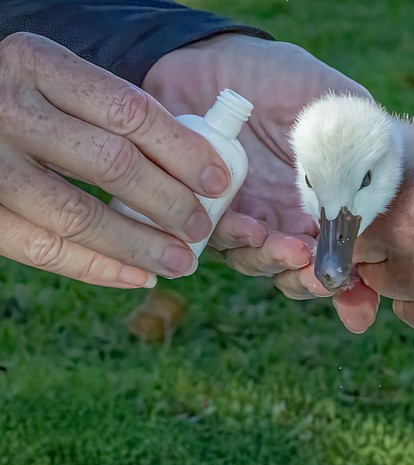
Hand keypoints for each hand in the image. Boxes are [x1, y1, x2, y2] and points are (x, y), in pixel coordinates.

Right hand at [0, 33, 229, 286]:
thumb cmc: (21, 101)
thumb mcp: (55, 82)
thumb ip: (110, 112)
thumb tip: (195, 164)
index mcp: (37, 64)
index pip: (129, 111)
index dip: (182, 151)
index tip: (218, 181)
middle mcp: (8, 108)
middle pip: (110, 164)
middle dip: (169, 202)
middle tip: (200, 227)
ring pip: (77, 216)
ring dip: (139, 246)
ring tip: (180, 262)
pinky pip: (41, 249)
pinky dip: (96, 269)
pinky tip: (136, 277)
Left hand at [143, 33, 378, 331]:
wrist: (216, 54)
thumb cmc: (284, 77)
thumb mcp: (340, 103)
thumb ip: (368, 138)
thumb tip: (395, 175)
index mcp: (324, 201)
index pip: (338, 253)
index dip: (348, 279)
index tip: (353, 278)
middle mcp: (287, 217)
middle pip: (297, 272)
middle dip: (307, 280)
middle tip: (314, 269)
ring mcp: (247, 214)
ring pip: (258, 262)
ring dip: (274, 263)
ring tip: (284, 246)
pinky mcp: (208, 205)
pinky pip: (217, 237)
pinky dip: (236, 241)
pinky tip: (248, 225)